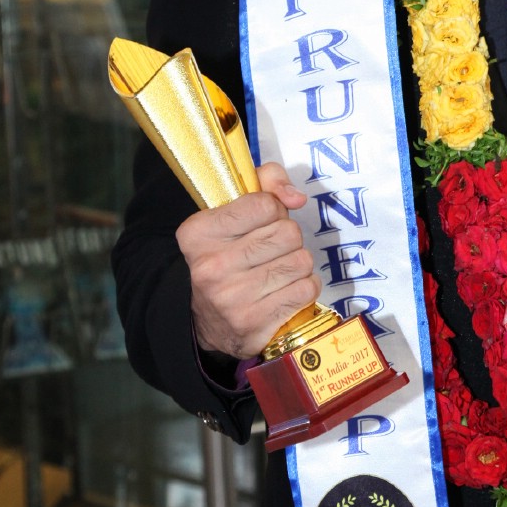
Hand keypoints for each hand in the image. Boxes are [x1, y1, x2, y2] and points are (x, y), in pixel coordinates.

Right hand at [176, 162, 317, 358]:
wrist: (207, 320)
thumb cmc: (228, 253)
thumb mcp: (232, 209)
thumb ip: (266, 181)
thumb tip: (296, 197)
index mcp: (199, 233)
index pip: (264, 204)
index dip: (274, 209)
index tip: (263, 221)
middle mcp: (211, 266)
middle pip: (288, 233)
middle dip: (288, 238)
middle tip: (272, 248)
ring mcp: (232, 299)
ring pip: (302, 261)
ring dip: (298, 263)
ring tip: (278, 270)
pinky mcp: (254, 325)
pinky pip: (307, 290)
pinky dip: (304, 287)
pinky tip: (285, 290)